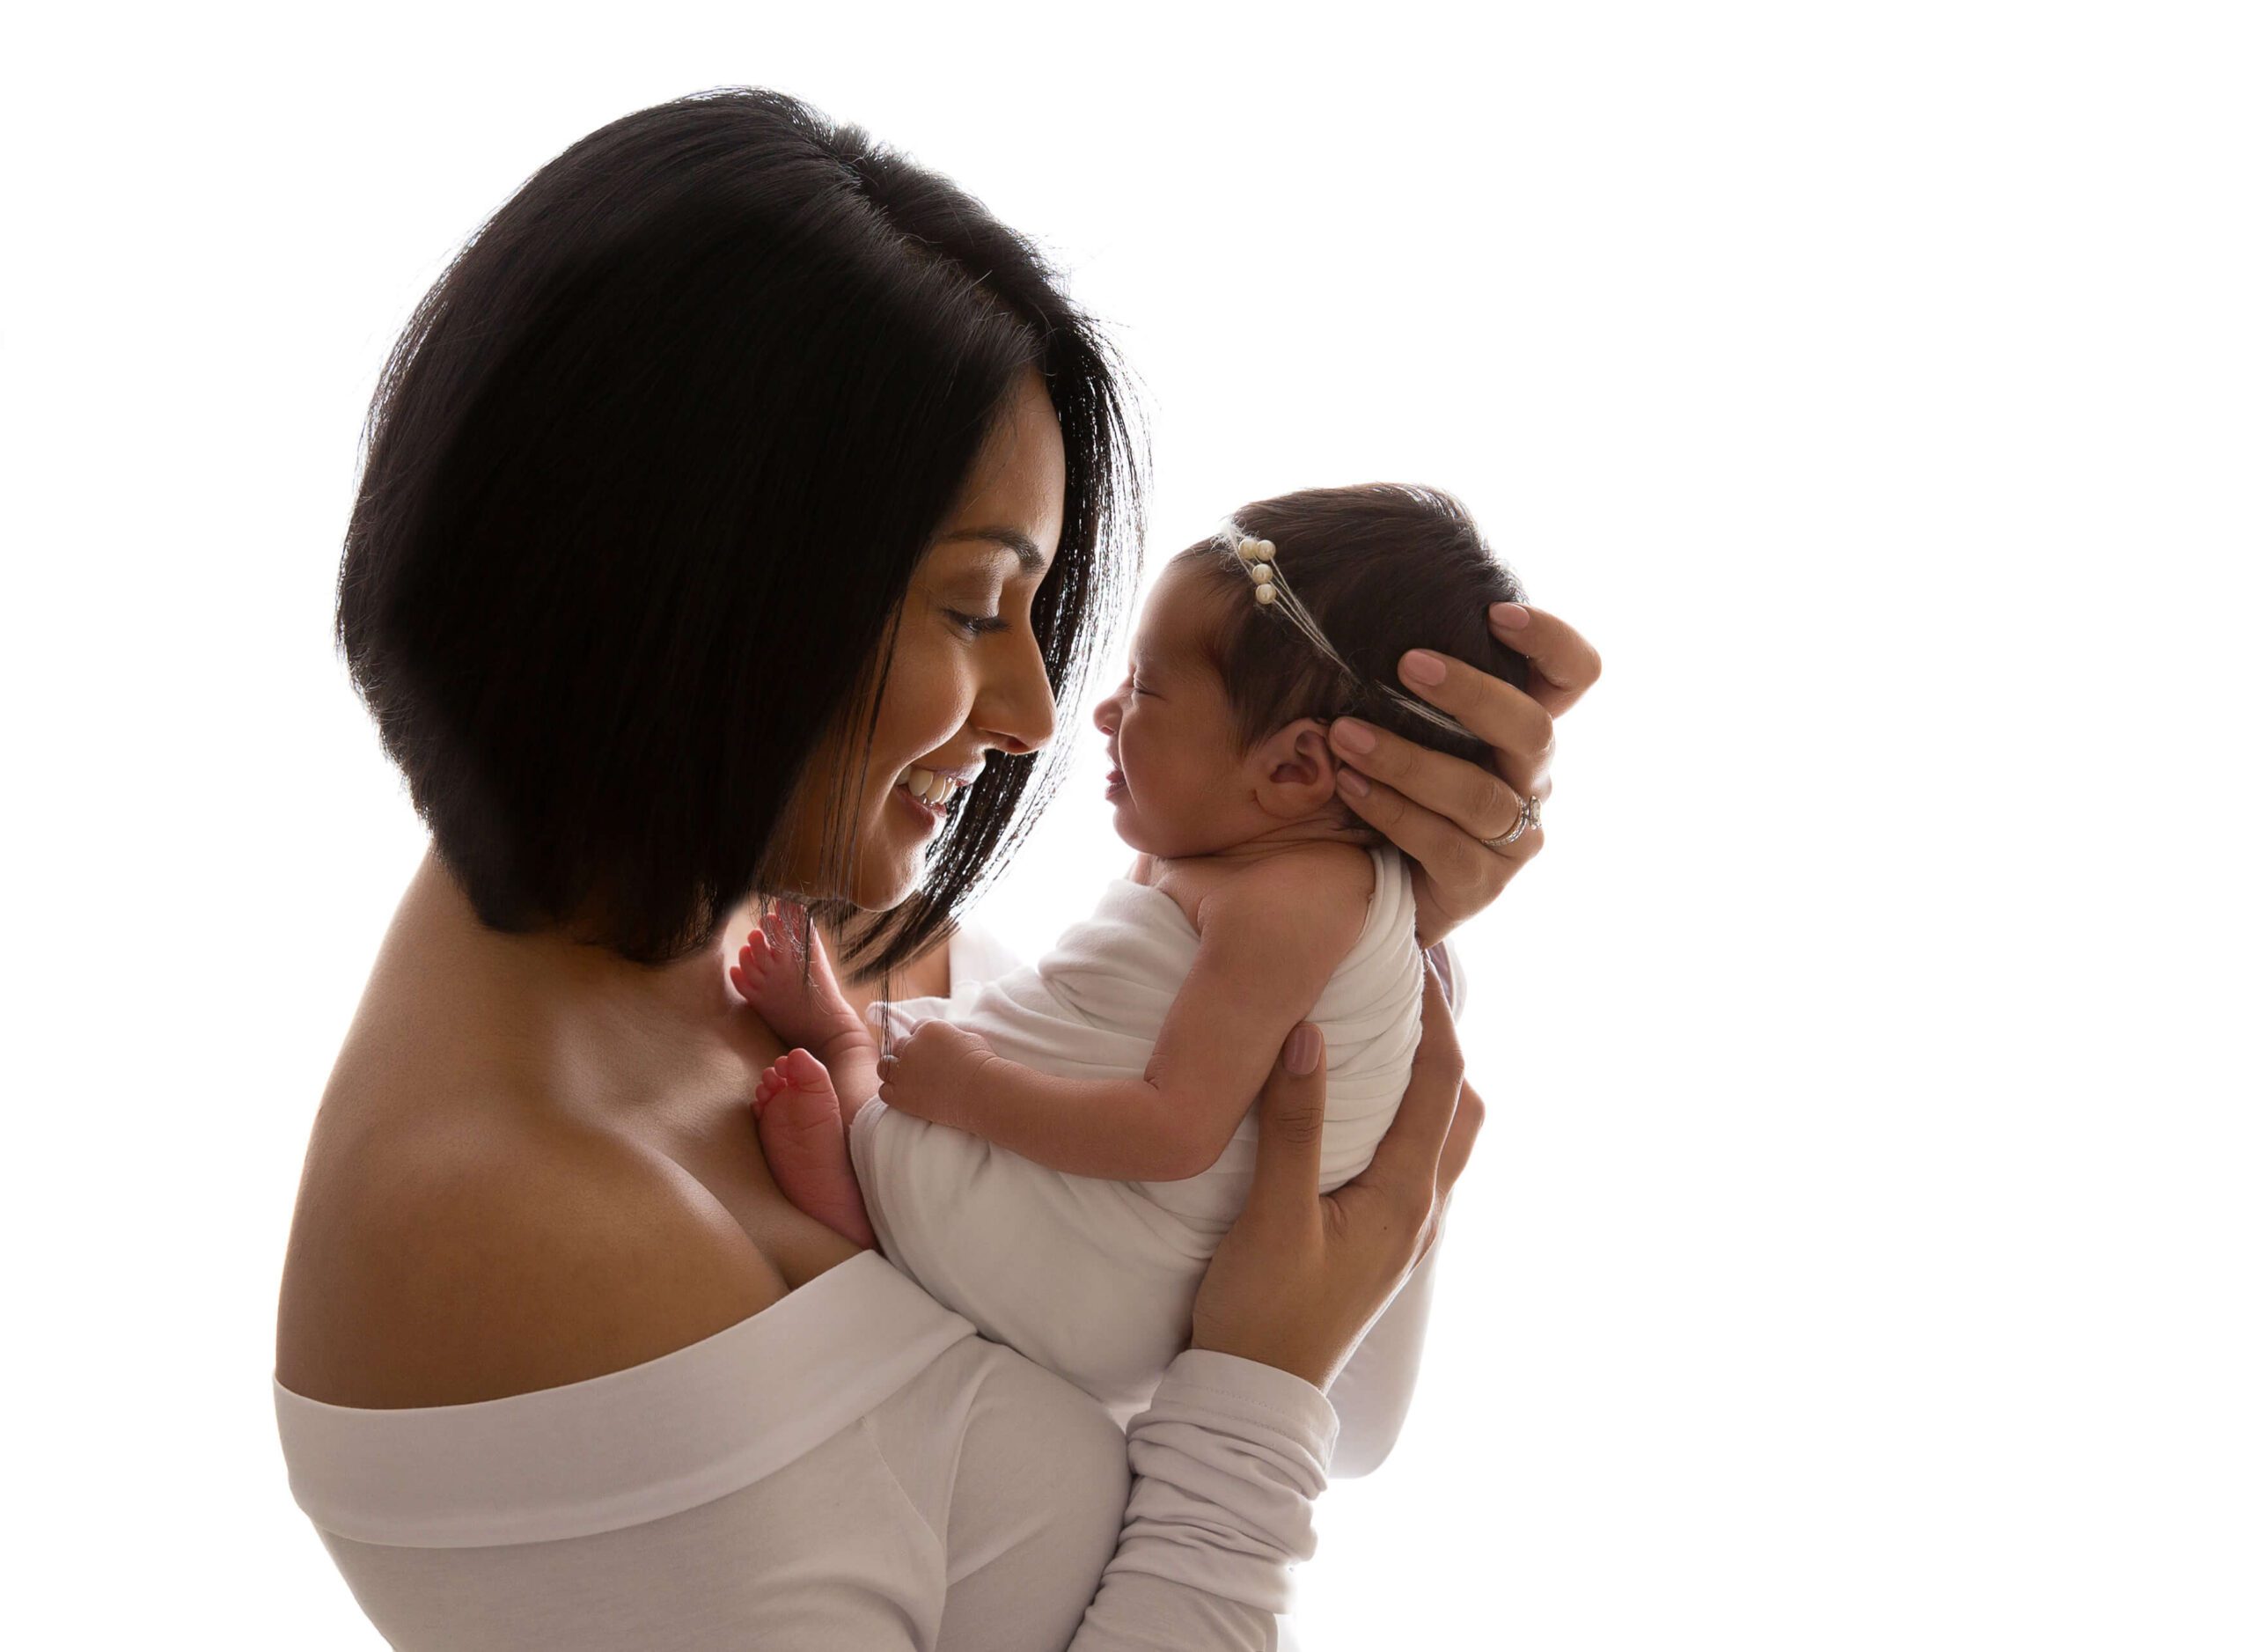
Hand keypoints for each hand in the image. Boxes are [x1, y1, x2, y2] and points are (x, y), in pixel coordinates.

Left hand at [875, 1020, 996, 1128]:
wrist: (981, 1091)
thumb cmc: (982, 1064)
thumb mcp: (967, 1037)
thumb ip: (949, 1035)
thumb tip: (947, 1040)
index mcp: (928, 1028)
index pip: (915, 1029)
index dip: (922, 1041)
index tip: (930, 1052)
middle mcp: (911, 1046)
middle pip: (898, 1046)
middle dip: (908, 1055)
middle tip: (922, 1069)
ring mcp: (903, 1071)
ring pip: (885, 1066)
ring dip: (895, 1072)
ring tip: (910, 1082)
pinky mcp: (900, 1095)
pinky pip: (884, 1091)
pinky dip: (893, 1093)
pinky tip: (907, 1097)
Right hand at [1191, 965, 1481, 1390]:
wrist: (1253, 1403)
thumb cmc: (1262, 1315)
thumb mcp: (1271, 1216)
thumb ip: (1293, 1125)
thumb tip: (1309, 1031)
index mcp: (1408, 1197)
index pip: (1443, 1081)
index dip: (1434, 1011)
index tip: (1411, 955)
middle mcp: (1421, 1213)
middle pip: (1459, 1107)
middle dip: (1441, 1043)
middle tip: (1401, 991)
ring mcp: (1402, 1235)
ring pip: (1437, 1139)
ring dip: (1422, 1085)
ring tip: (1378, 1039)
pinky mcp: (1375, 1247)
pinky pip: (1407, 1164)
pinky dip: (1397, 1121)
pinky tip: (1351, 1113)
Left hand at [1328, 601, 1601, 943]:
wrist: (1373, 878)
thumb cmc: (1391, 775)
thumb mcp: (1407, 718)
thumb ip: (1410, 673)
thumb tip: (1357, 596)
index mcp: (1524, 727)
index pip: (1575, 675)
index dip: (1552, 641)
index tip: (1496, 613)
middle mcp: (1532, 779)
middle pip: (1533, 729)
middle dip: (1472, 694)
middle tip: (1407, 663)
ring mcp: (1514, 836)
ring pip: (1478, 794)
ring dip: (1408, 760)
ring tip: (1344, 735)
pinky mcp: (1481, 883)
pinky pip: (1443, 845)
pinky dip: (1392, 811)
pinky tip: (1350, 785)